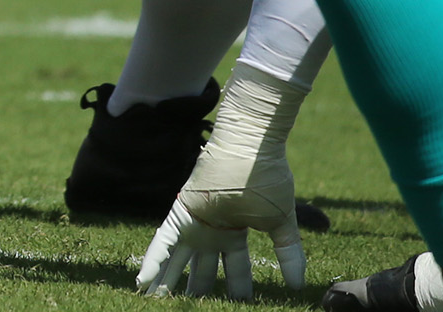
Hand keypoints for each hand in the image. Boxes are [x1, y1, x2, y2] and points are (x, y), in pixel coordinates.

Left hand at [137, 62, 308, 298]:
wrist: (252, 146)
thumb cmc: (269, 177)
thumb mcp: (281, 222)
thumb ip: (288, 254)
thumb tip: (298, 285)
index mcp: (235, 234)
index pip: (234, 270)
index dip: (235, 290)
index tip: (238, 309)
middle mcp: (212, 231)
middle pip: (200, 269)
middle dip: (195, 291)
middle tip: (186, 309)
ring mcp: (195, 222)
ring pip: (177, 260)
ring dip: (167, 281)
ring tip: (157, 301)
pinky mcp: (180, 213)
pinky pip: (162, 242)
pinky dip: (153, 261)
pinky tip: (143, 280)